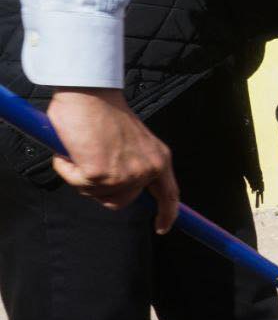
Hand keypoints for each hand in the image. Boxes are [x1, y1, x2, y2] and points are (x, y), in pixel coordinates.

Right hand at [46, 88, 178, 233]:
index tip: (162, 227)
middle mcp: (147, 169)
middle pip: (120, 201)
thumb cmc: (103, 110)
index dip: (166, 214)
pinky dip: (66, 168)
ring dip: (81, 177)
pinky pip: (76, 182)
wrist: (90, 92)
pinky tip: (71, 148)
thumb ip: (130, 162)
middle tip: (88, 164)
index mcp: (159, 158)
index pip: (170, 195)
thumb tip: (114, 183)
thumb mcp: (131, 142)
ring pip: (95, 194)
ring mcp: (125, 175)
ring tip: (81, 149)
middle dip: (100, 189)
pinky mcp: (100, 174)